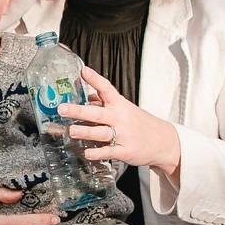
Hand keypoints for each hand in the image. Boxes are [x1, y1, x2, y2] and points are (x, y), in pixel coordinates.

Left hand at [65, 65, 180, 173]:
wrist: (163, 141)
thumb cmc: (139, 123)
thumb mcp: (124, 109)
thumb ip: (105, 103)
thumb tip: (87, 95)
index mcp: (120, 105)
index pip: (106, 89)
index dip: (95, 79)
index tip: (83, 71)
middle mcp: (120, 118)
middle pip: (98, 113)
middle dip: (79, 110)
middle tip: (62, 109)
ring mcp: (123, 135)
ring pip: (101, 132)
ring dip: (86, 132)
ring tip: (71, 130)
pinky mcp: (125, 151)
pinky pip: (109, 152)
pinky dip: (98, 153)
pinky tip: (87, 153)